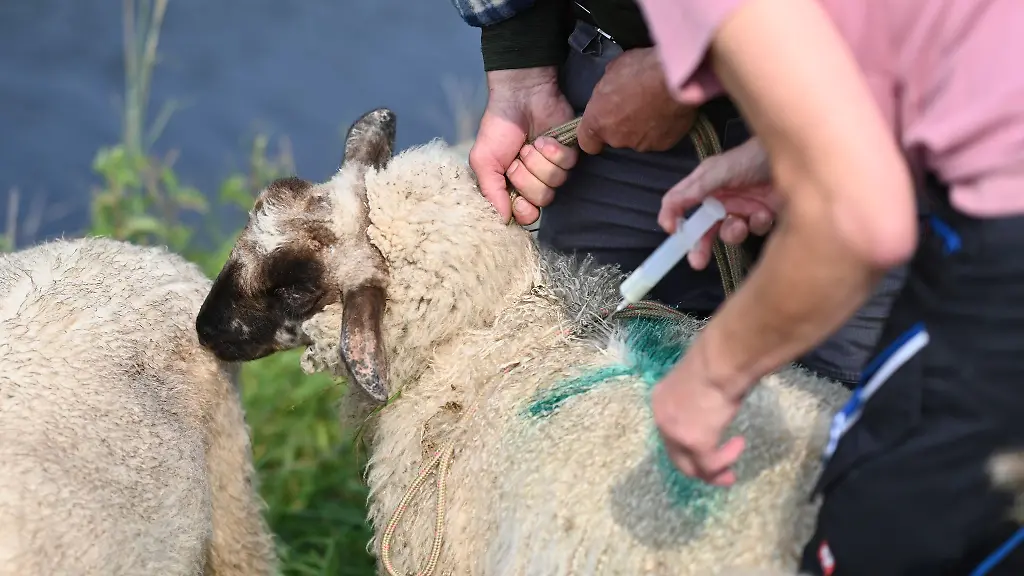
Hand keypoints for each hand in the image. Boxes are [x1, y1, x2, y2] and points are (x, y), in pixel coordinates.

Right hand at [469, 68, 577, 224]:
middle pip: (542, 200)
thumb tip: (502, 220)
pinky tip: (544, 139)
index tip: (517, 199)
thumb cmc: (498, 129)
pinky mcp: (570, 153)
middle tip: (517, 158)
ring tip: (530, 144)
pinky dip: (553, 151)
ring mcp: (554, 167)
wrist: (519, 97)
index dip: (524, 211)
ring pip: (555, 182)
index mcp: (514, 187)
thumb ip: (491, 192)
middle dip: (527, 177)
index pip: (527, 215)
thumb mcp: (484, 161)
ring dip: (538, 161)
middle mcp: (536, 181)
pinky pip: (568, 165)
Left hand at [577, 47, 696, 154]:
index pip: (587, 143)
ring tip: (655, 106)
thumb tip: (612, 88)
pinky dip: (661, 129)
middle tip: (635, 104)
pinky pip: (658, 138)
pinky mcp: (663, 145)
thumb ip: (608, 87)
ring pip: (637, 138)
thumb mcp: (613, 70)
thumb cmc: (640, 69)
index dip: (594, 135)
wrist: (676, 78)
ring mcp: (640, 144)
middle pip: (615, 137)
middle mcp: (616, 138)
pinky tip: (668, 112)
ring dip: (642, 126)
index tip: (603, 123)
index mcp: (597, 121)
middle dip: (622, 124)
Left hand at [651, 342, 746, 486]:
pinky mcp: (695, 443)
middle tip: (722, 475)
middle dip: (699, 468)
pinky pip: (709, 464)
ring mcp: (676, 434)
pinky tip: (738, 445)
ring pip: (692, 466)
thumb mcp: (698, 381)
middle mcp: (662, 419)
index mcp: (661, 400)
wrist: (721, 361)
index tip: (709, 448)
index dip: (688, 445)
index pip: (670, 432)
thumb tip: (712, 404)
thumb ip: (698, 397)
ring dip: (713, 472)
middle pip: (677, 455)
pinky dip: (725, 460)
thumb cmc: (715, 362)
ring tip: (730, 474)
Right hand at [658, 137, 781, 269]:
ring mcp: (741, 208)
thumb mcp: (721, 170)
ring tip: (740, 226)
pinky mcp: (761, 216)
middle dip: (699, 245)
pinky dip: (757, 224)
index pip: (680, 203)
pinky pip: (753, 230)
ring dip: (732, 232)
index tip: (672, 232)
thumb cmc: (754, 156)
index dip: (673, 218)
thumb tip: (669, 205)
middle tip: (697, 261)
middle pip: (703, 227)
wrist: (796, 156)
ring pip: (728, 232)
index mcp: (705, 185)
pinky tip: (764, 212)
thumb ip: (696, 189)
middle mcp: (721, 199)